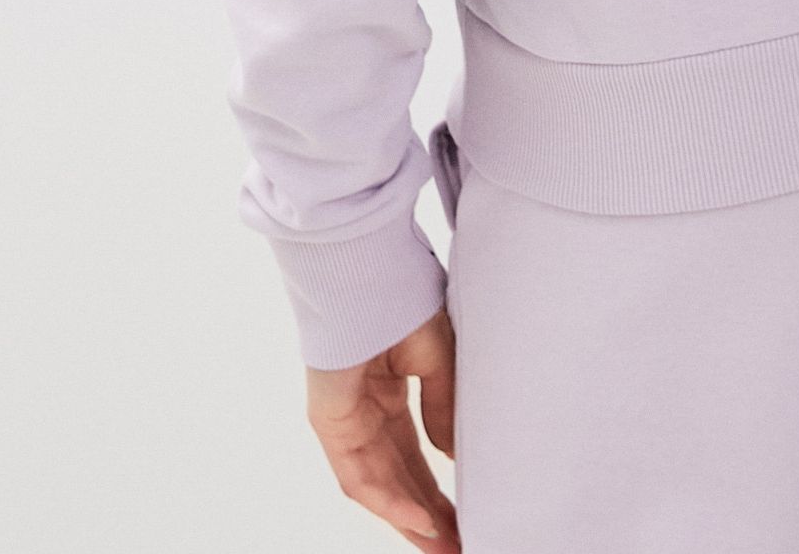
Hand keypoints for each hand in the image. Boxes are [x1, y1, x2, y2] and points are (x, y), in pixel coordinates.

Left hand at [305, 307, 459, 548]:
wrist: (367, 271)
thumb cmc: (401, 296)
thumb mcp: (437, 358)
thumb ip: (443, 406)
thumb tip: (453, 455)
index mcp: (388, 389)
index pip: (415, 452)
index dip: (440, 485)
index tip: (468, 512)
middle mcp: (366, 409)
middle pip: (399, 476)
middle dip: (430, 514)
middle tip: (459, 544)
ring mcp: (346, 419)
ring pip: (380, 485)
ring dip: (412, 519)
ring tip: (446, 547)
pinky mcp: (330, 422)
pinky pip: (359, 475)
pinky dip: (390, 501)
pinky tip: (420, 520)